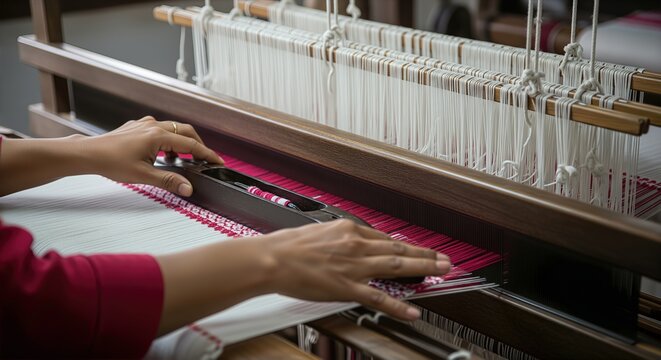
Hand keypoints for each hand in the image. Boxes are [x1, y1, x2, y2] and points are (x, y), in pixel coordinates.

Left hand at [83, 116, 222, 195]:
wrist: (89, 154)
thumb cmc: (111, 162)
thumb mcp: (143, 175)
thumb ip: (169, 181)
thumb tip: (188, 188)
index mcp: (158, 136)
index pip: (191, 144)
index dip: (206, 154)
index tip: (217, 161)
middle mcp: (153, 126)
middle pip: (185, 131)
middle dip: (197, 145)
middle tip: (203, 159)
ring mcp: (145, 124)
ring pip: (173, 129)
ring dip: (181, 143)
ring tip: (179, 161)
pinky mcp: (138, 126)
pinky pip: (161, 130)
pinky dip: (168, 141)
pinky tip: (162, 155)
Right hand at [260, 220, 449, 319]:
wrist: (272, 258)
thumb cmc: (288, 246)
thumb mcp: (318, 231)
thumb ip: (339, 238)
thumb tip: (348, 242)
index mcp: (348, 230)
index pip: (383, 238)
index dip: (402, 246)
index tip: (414, 249)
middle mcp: (356, 245)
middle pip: (398, 248)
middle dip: (424, 254)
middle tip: (443, 259)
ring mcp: (354, 267)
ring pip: (397, 266)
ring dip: (423, 268)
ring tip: (441, 272)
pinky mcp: (347, 287)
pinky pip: (378, 297)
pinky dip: (398, 305)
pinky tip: (413, 310)